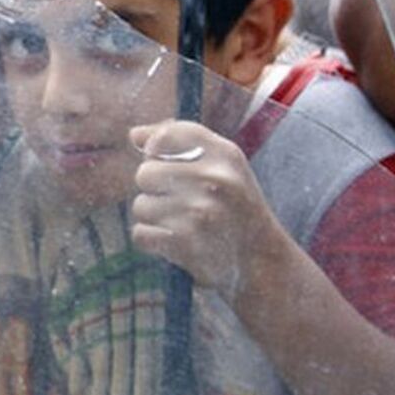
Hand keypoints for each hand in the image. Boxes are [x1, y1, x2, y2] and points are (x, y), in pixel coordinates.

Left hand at [129, 120, 285, 301]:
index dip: (155, 151)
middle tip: (181, 202)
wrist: (260, 260)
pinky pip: (140, 234)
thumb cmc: (234, 206)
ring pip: (141, 206)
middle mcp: (214, 180)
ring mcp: (199, 213)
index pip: (165, 137)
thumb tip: (134, 134)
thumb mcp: (223, 166)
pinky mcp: (185, 244)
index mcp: (225, 155)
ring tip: (183, 223)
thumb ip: (180, 142)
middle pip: (145, 173)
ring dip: (155, 218)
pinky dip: (153, 241)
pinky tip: (176, 242)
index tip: (167, 164)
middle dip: (155, 190)